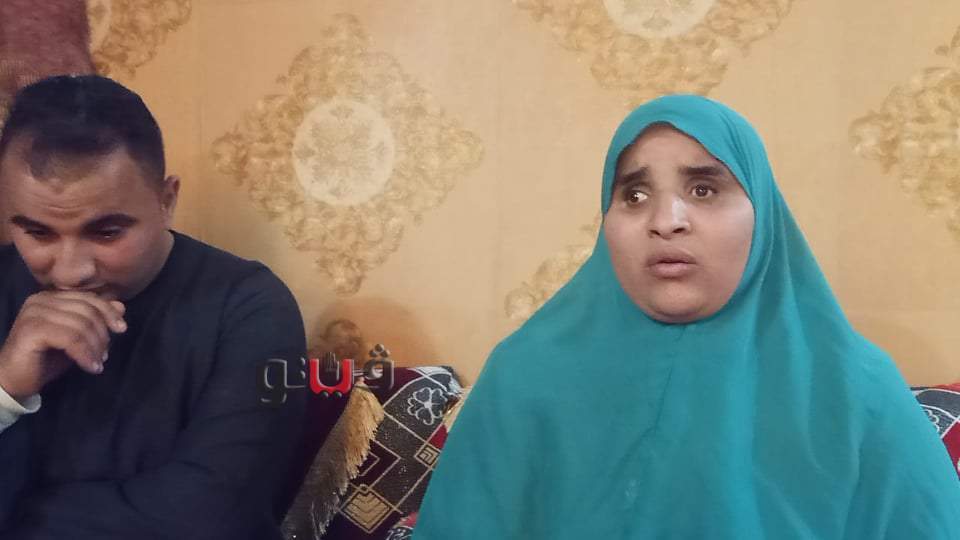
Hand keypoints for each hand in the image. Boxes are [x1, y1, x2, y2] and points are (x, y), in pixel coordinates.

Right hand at [0, 291, 125, 400]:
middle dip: (102, 333)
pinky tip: (90, 367)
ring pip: (81, 324)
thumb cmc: (45, 359)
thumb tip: (121, 305)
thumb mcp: (76, 338)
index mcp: (50, 297)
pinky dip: (85, 353)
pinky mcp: (32, 330)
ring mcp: (34, 313)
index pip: (88, 298)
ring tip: (97, 363)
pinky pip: (70, 338)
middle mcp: (40, 300)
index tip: (121, 329)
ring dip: (95, 346)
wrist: (13, 381)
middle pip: (87, 310)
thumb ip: (95, 321)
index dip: (108, 312)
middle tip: (105, 355)